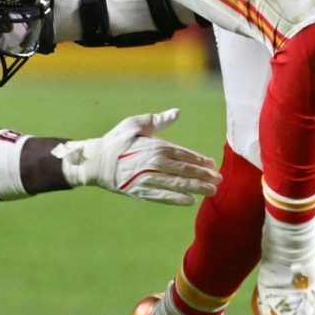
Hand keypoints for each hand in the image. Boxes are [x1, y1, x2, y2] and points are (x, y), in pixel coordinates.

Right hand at [55, 108, 220, 205]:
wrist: (96, 161)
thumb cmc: (117, 140)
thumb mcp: (136, 124)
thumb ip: (158, 120)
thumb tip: (177, 112)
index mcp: (155, 146)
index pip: (183, 154)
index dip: (200, 160)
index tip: (213, 164)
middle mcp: (154, 163)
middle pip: (185, 170)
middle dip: (204, 175)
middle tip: (219, 180)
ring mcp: (148, 178)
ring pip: (177, 184)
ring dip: (196, 188)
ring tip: (211, 191)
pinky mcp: (140, 191)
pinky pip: (161, 196)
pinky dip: (176, 199)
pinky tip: (189, 202)